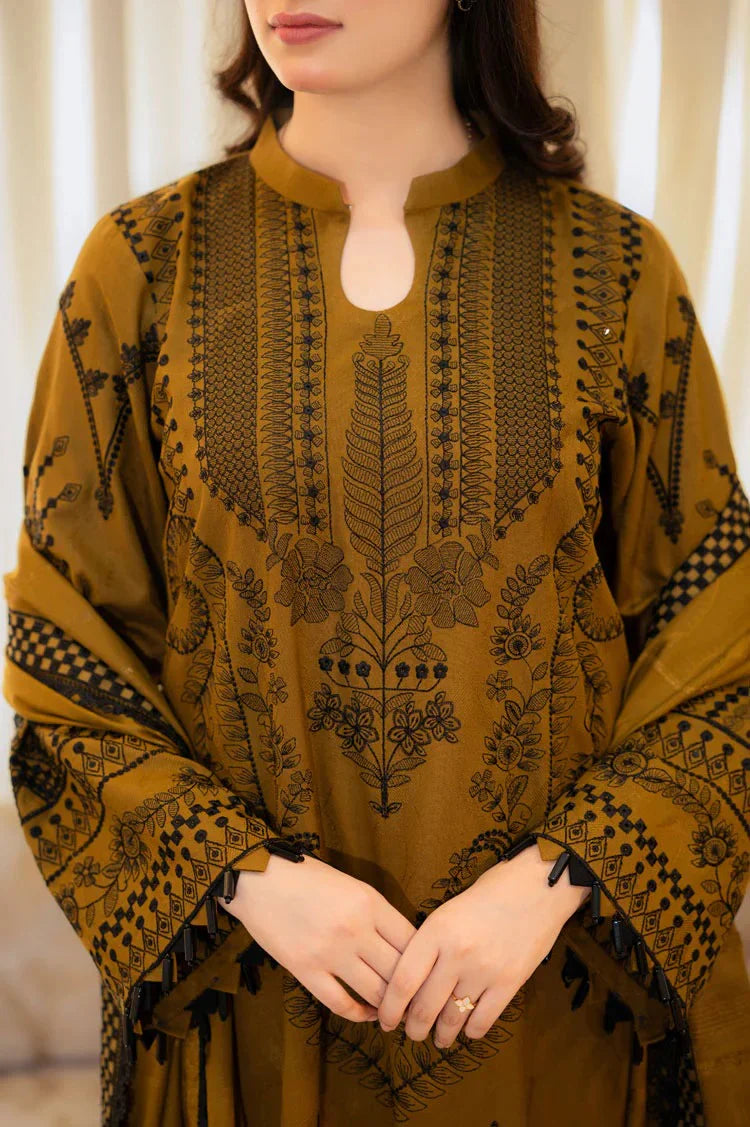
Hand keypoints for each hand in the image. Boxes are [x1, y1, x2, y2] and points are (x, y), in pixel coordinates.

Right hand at [218, 852, 417, 1022]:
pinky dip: (359, 1013)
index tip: (431, 974)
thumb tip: (403, 943)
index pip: (412, 941)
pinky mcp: (306, 970)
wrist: (259, 878)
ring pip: (376, 992)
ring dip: (390, 1007)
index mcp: (370, 903)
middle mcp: (355, 930)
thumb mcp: (351, 885)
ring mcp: (331, 953)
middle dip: (414, 991)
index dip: (426, 962)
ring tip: (397, 1013)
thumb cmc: (307, 876)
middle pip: (400, 971)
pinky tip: (368, 1013)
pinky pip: (341, 1003)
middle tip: (421, 1002)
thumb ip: (376, 913)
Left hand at [377, 842, 589, 1047]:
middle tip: (410, 1033)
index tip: (384, 1019)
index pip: (403, 981)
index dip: (390, 1007)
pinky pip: (482, 1021)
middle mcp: (457, 953)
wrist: (536, 886)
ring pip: (452, 1019)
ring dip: (442, 1035)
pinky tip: (467, 1028)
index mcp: (436, 931)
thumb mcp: (448, 911)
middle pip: (425, 1007)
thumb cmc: (488, 894)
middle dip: (413, 1028)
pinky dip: (471, 1031)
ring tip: (439, 1038)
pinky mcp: (510, 983)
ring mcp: (485, 970)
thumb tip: (410, 983)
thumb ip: (429, 944)